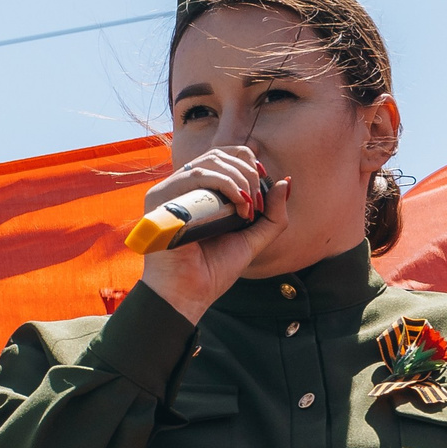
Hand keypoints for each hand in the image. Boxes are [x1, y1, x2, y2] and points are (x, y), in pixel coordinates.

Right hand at [138, 147, 292, 324]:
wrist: (190, 293)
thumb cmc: (214, 270)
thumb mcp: (253, 239)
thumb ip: (273, 214)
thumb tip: (285, 181)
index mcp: (200, 192)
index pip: (224, 157)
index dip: (248, 163)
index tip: (263, 186)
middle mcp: (183, 188)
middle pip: (219, 154)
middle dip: (248, 173)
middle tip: (256, 204)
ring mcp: (170, 191)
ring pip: (210, 162)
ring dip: (239, 179)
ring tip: (248, 209)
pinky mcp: (160, 197)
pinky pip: (197, 175)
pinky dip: (225, 184)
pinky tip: (238, 206)